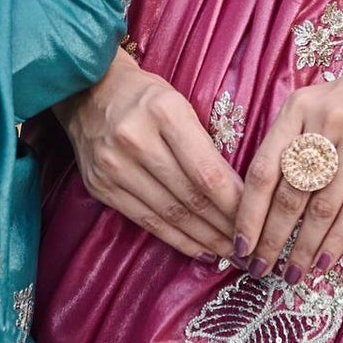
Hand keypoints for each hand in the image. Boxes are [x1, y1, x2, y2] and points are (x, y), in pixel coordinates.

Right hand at [58, 49, 242, 259]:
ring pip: (169, 214)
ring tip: (230, 251)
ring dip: (204, 238)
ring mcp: (113, 166)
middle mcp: (135, 139)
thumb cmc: (145, 96)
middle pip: (190, 196)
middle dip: (224, 226)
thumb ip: (204, 143)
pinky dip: (176, 239)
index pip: (207, 172)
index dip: (235, 203)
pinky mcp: (99, 186)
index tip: (256, 219)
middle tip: (249, 244)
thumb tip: (238, 193)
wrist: (86, 91)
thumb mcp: (180, 103)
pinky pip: (145, 221)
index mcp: (164, 112)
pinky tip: (199, 249)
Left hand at [234, 18, 342, 279]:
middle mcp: (324, 122)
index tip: (238, 244)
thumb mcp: (324, 103)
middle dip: (270, 238)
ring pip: (320, 207)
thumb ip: (296, 139)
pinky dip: (335, 241)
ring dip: (302, 248)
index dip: (248, 212)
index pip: (262, 169)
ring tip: (289, 274)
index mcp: (298, 107)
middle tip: (258, 269)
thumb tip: (267, 198)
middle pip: (288, 193)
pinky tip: (322, 262)